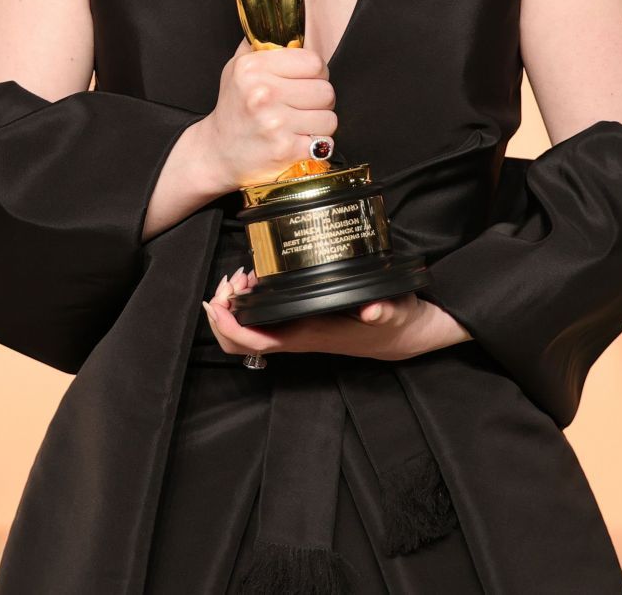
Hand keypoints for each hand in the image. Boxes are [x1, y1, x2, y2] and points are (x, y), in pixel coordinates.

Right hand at [195, 39, 339, 192]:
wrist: (217, 152)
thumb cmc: (233, 108)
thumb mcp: (236, 68)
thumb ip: (260, 44)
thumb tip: (284, 23)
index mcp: (253, 69)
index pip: (314, 62)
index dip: (317, 72)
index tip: (306, 80)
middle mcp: (263, 94)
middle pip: (326, 90)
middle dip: (319, 99)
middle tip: (302, 105)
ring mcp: (275, 123)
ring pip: (329, 117)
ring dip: (319, 123)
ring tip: (300, 124)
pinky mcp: (285, 150)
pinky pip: (325, 142)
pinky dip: (317, 145)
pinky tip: (299, 141)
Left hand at [200, 267, 470, 362]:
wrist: (403, 336)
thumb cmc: (394, 322)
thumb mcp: (394, 311)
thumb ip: (384, 310)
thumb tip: (373, 311)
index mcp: (309, 335)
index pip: (256, 342)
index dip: (230, 326)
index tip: (219, 301)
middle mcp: (296, 338)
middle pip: (239, 342)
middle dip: (222, 315)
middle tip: (229, 282)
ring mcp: (294, 333)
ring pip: (245, 334)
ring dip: (232, 309)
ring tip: (240, 278)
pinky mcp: (298, 324)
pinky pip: (260, 323)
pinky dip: (248, 304)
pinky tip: (257, 280)